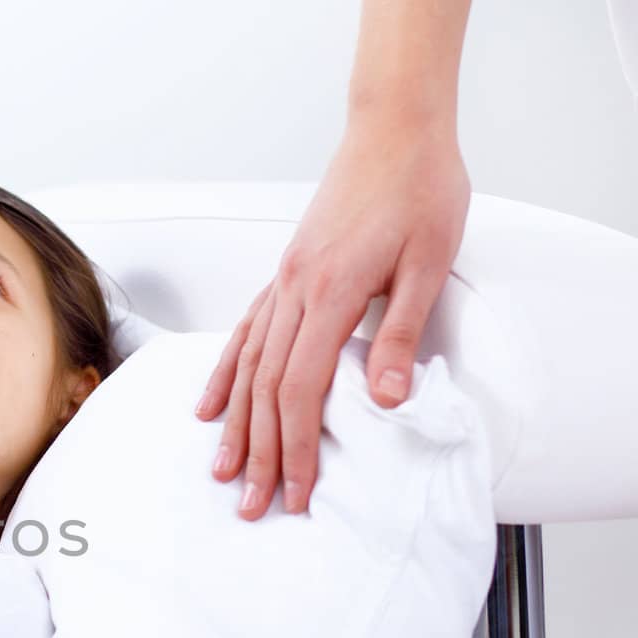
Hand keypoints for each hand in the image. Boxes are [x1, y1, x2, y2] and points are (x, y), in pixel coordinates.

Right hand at [194, 118, 470, 519]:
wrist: (394, 130)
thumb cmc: (419, 189)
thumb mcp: (427, 262)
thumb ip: (399, 332)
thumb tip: (388, 400)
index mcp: (328, 294)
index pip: (300, 390)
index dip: (295, 449)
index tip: (296, 493)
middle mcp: (293, 293)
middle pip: (266, 390)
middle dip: (259, 454)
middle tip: (253, 506)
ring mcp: (282, 284)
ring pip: (248, 367)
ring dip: (235, 426)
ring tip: (223, 471)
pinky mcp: (284, 275)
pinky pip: (244, 333)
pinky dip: (225, 374)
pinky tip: (211, 406)